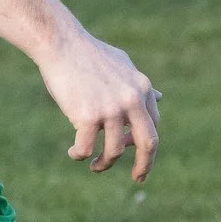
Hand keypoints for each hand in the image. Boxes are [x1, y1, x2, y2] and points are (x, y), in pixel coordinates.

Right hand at [35, 30, 159, 180]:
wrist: (61, 44)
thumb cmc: (88, 55)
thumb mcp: (123, 66)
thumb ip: (140, 86)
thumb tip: (159, 97)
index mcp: (141, 88)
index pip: (153, 125)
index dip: (144, 143)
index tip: (133, 151)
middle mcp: (131, 100)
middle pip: (148, 143)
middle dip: (145, 166)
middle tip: (139, 178)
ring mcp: (110, 109)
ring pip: (115, 151)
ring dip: (104, 163)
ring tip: (95, 165)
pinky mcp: (87, 116)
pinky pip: (87, 149)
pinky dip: (80, 155)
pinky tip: (74, 153)